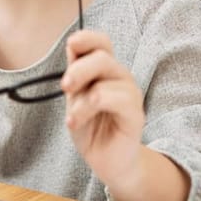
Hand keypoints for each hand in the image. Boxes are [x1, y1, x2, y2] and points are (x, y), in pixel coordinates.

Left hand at [60, 30, 145, 188]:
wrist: (107, 161)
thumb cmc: (91, 128)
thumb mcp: (75, 97)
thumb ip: (75, 73)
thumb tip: (72, 45)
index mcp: (105, 71)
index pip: (101, 42)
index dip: (87, 38)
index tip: (71, 46)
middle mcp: (120, 78)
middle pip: (102, 57)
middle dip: (78, 71)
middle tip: (65, 88)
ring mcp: (130, 95)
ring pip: (104, 82)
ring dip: (80, 102)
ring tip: (73, 118)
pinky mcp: (136, 114)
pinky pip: (116, 100)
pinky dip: (87, 110)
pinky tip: (76, 122)